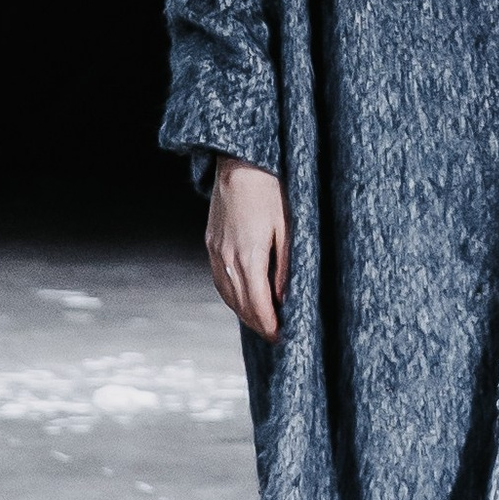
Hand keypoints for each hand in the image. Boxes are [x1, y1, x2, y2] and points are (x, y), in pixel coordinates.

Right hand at [207, 157, 289, 338]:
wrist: (240, 162)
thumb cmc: (271, 190)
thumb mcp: (288, 228)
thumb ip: (285, 266)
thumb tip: (283, 299)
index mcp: (249, 255)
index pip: (257, 304)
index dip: (269, 325)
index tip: (281, 337)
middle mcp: (226, 257)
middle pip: (240, 304)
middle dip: (258, 324)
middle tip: (275, 335)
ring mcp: (215, 250)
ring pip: (227, 294)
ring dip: (243, 312)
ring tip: (261, 322)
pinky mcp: (210, 243)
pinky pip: (218, 279)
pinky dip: (231, 295)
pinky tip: (243, 298)